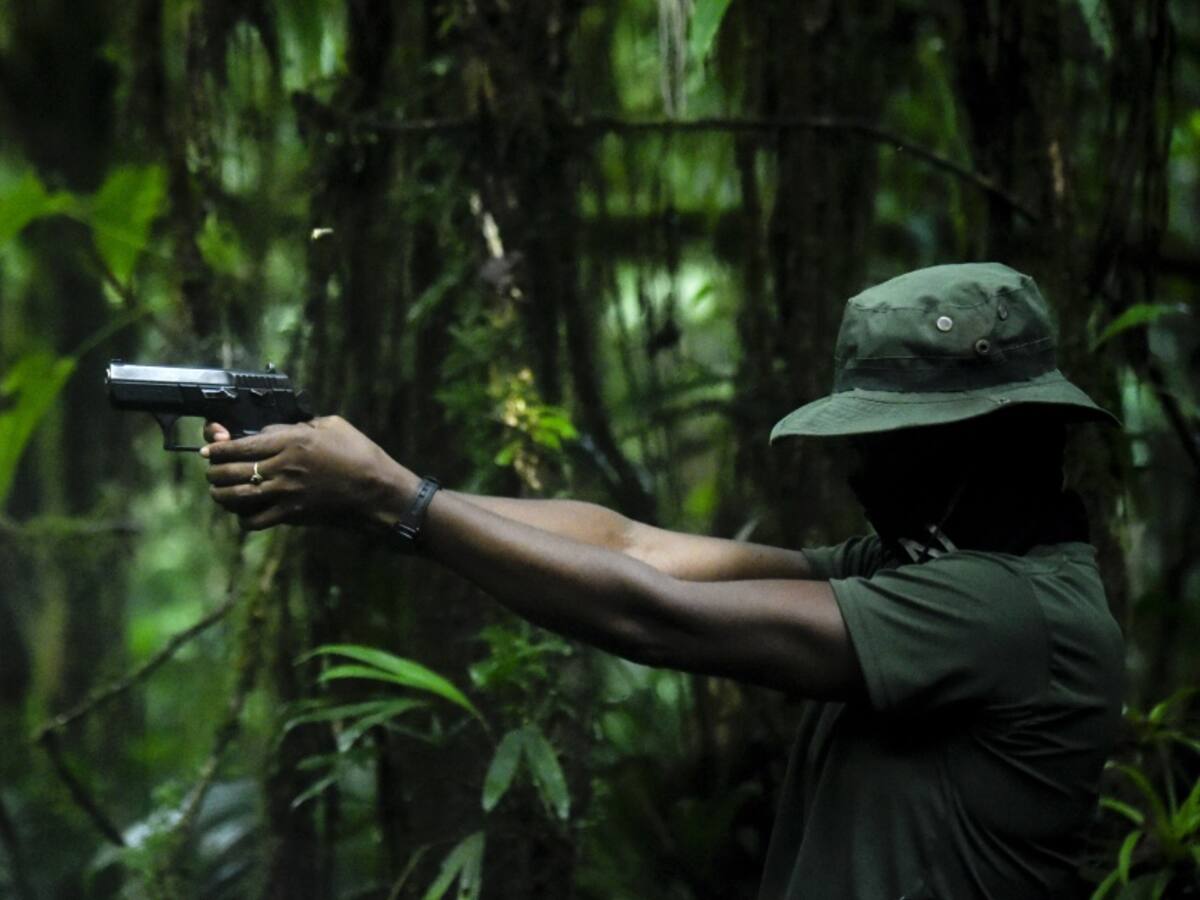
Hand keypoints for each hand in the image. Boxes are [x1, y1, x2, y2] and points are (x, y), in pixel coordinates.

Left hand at [202, 416, 412, 530]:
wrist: (377, 492)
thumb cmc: (360, 454)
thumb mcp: (332, 425)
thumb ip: (300, 425)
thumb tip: (276, 430)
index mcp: (292, 441)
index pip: (240, 445)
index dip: (218, 446)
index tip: (209, 447)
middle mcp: (282, 467)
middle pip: (229, 470)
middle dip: (213, 470)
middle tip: (212, 469)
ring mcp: (285, 493)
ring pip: (234, 497)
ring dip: (220, 494)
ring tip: (218, 491)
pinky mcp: (291, 515)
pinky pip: (254, 521)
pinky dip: (243, 518)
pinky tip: (245, 512)